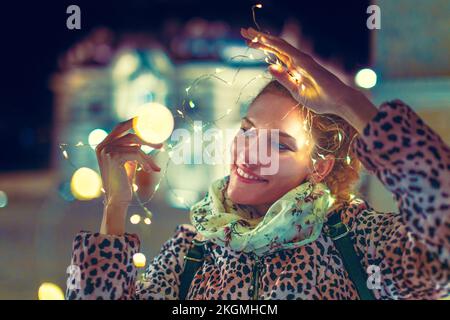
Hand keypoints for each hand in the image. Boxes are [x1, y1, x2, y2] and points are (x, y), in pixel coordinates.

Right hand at [95, 119, 161, 234]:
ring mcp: (107, 150)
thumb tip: (145, 139)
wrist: (117, 199)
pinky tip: (149, 171)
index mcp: (103, 145)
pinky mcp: (114, 157)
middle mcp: (103, 146)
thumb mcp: (128, 161)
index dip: (133, 122)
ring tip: (154, 166)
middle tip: (160, 144)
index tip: (147, 121)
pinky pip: (137, 153)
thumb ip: (132, 149)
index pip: (119, 127)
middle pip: (129, 133)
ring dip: (148, 156)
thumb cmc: (123, 181)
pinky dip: (146, 162)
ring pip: (135, 144)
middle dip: (147, 137)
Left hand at [241, 27, 376, 132]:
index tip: (248, 44)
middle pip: (275, 46)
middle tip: (243, 32)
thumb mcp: (296, 92)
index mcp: (295, 68)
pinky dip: (274, 44)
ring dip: (264, 38)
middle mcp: (297, 60)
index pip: (275, 54)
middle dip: (259, 39)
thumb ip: (284, 80)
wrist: (338, 102)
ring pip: (279, 45)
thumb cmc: (321, 99)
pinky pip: (286, 51)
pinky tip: (263, 40)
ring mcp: (301, 60)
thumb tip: (269, 68)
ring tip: (249, 33)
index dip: (262, 47)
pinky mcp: (304, 62)